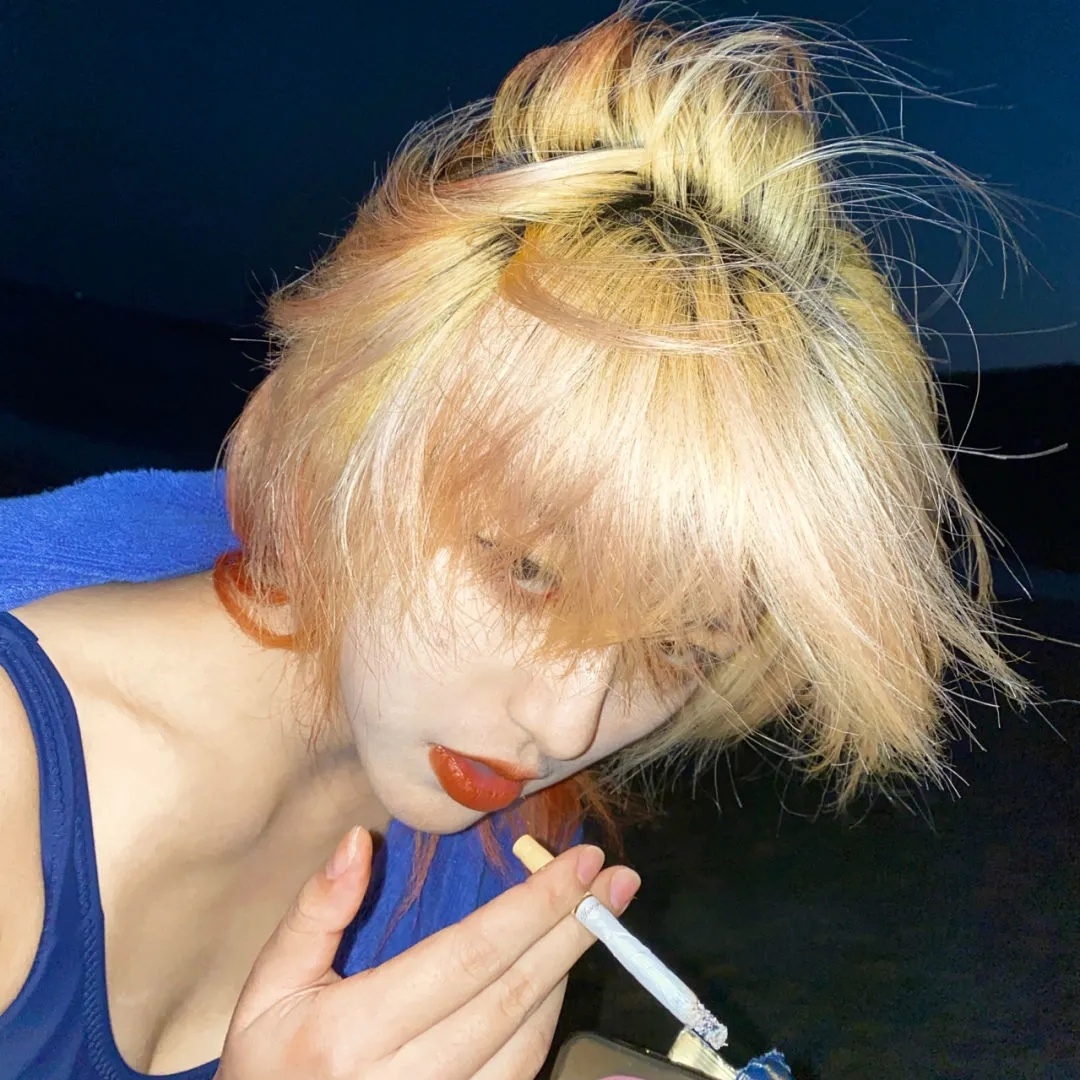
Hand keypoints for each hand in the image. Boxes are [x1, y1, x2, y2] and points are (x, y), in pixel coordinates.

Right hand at [215, 826, 640, 1079]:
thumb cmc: (269, 1062)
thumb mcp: (269, 985)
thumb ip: (315, 912)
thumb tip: (359, 841)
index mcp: (354, 1032)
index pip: (469, 956)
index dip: (534, 906)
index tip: (582, 862)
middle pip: (513, 995)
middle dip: (572, 929)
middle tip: (617, 880)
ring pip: (528, 1040)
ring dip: (566, 973)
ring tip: (590, 917)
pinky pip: (519, 1074)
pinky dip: (546, 1020)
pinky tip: (556, 977)